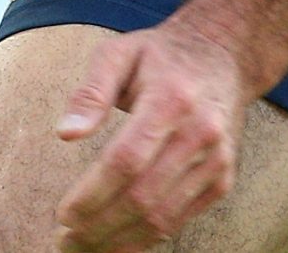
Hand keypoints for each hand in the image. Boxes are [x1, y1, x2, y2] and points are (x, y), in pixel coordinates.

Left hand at [53, 18, 250, 252]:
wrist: (224, 55)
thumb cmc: (160, 56)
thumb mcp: (120, 53)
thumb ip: (90, 91)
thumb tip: (65, 133)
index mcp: (171, 98)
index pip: (127, 160)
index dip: (93, 194)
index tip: (63, 214)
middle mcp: (200, 132)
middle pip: (143, 196)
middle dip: (98, 227)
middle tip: (64, 241)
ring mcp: (216, 159)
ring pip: (161, 217)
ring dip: (118, 241)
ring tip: (83, 247)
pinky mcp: (223, 178)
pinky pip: (180, 219)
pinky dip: (145, 238)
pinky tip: (116, 241)